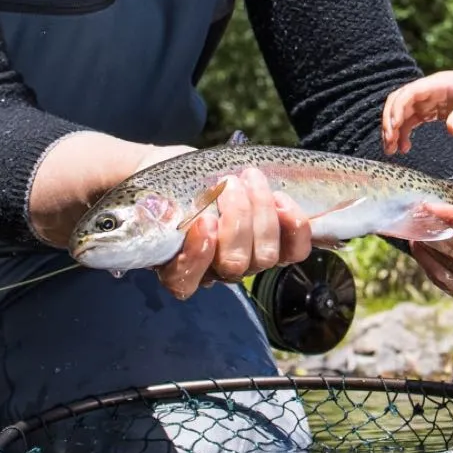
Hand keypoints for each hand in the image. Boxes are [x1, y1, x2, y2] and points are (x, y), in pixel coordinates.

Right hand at [156, 163, 313, 299]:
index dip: (197, 255)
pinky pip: (295, 251)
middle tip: (229, 182)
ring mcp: (250, 260)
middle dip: (237, 218)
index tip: (203, 219)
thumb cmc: (175, 183)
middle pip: (234, 264)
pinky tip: (280, 197)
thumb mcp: (157, 191)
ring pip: (266, 256)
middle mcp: (216, 270)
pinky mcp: (279, 246)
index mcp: (178, 264)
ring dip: (262, 212)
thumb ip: (158, 206)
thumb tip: (164, 211)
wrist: (203, 172)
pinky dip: (293, 225)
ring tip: (250, 178)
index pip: (184, 280)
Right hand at [382, 66, 452, 154]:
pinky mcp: (431, 110)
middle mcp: (429, 90)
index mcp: (438, 83)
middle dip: (390, 121)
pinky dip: (404, 133)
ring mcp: (429, 100)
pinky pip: (411, 120)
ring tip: (392, 151)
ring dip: (393, 129)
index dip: (398, 109)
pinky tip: (405, 148)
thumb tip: (451, 131)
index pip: (409, 93)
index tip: (395, 129)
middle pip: (399, 101)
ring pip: (401, 112)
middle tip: (389, 144)